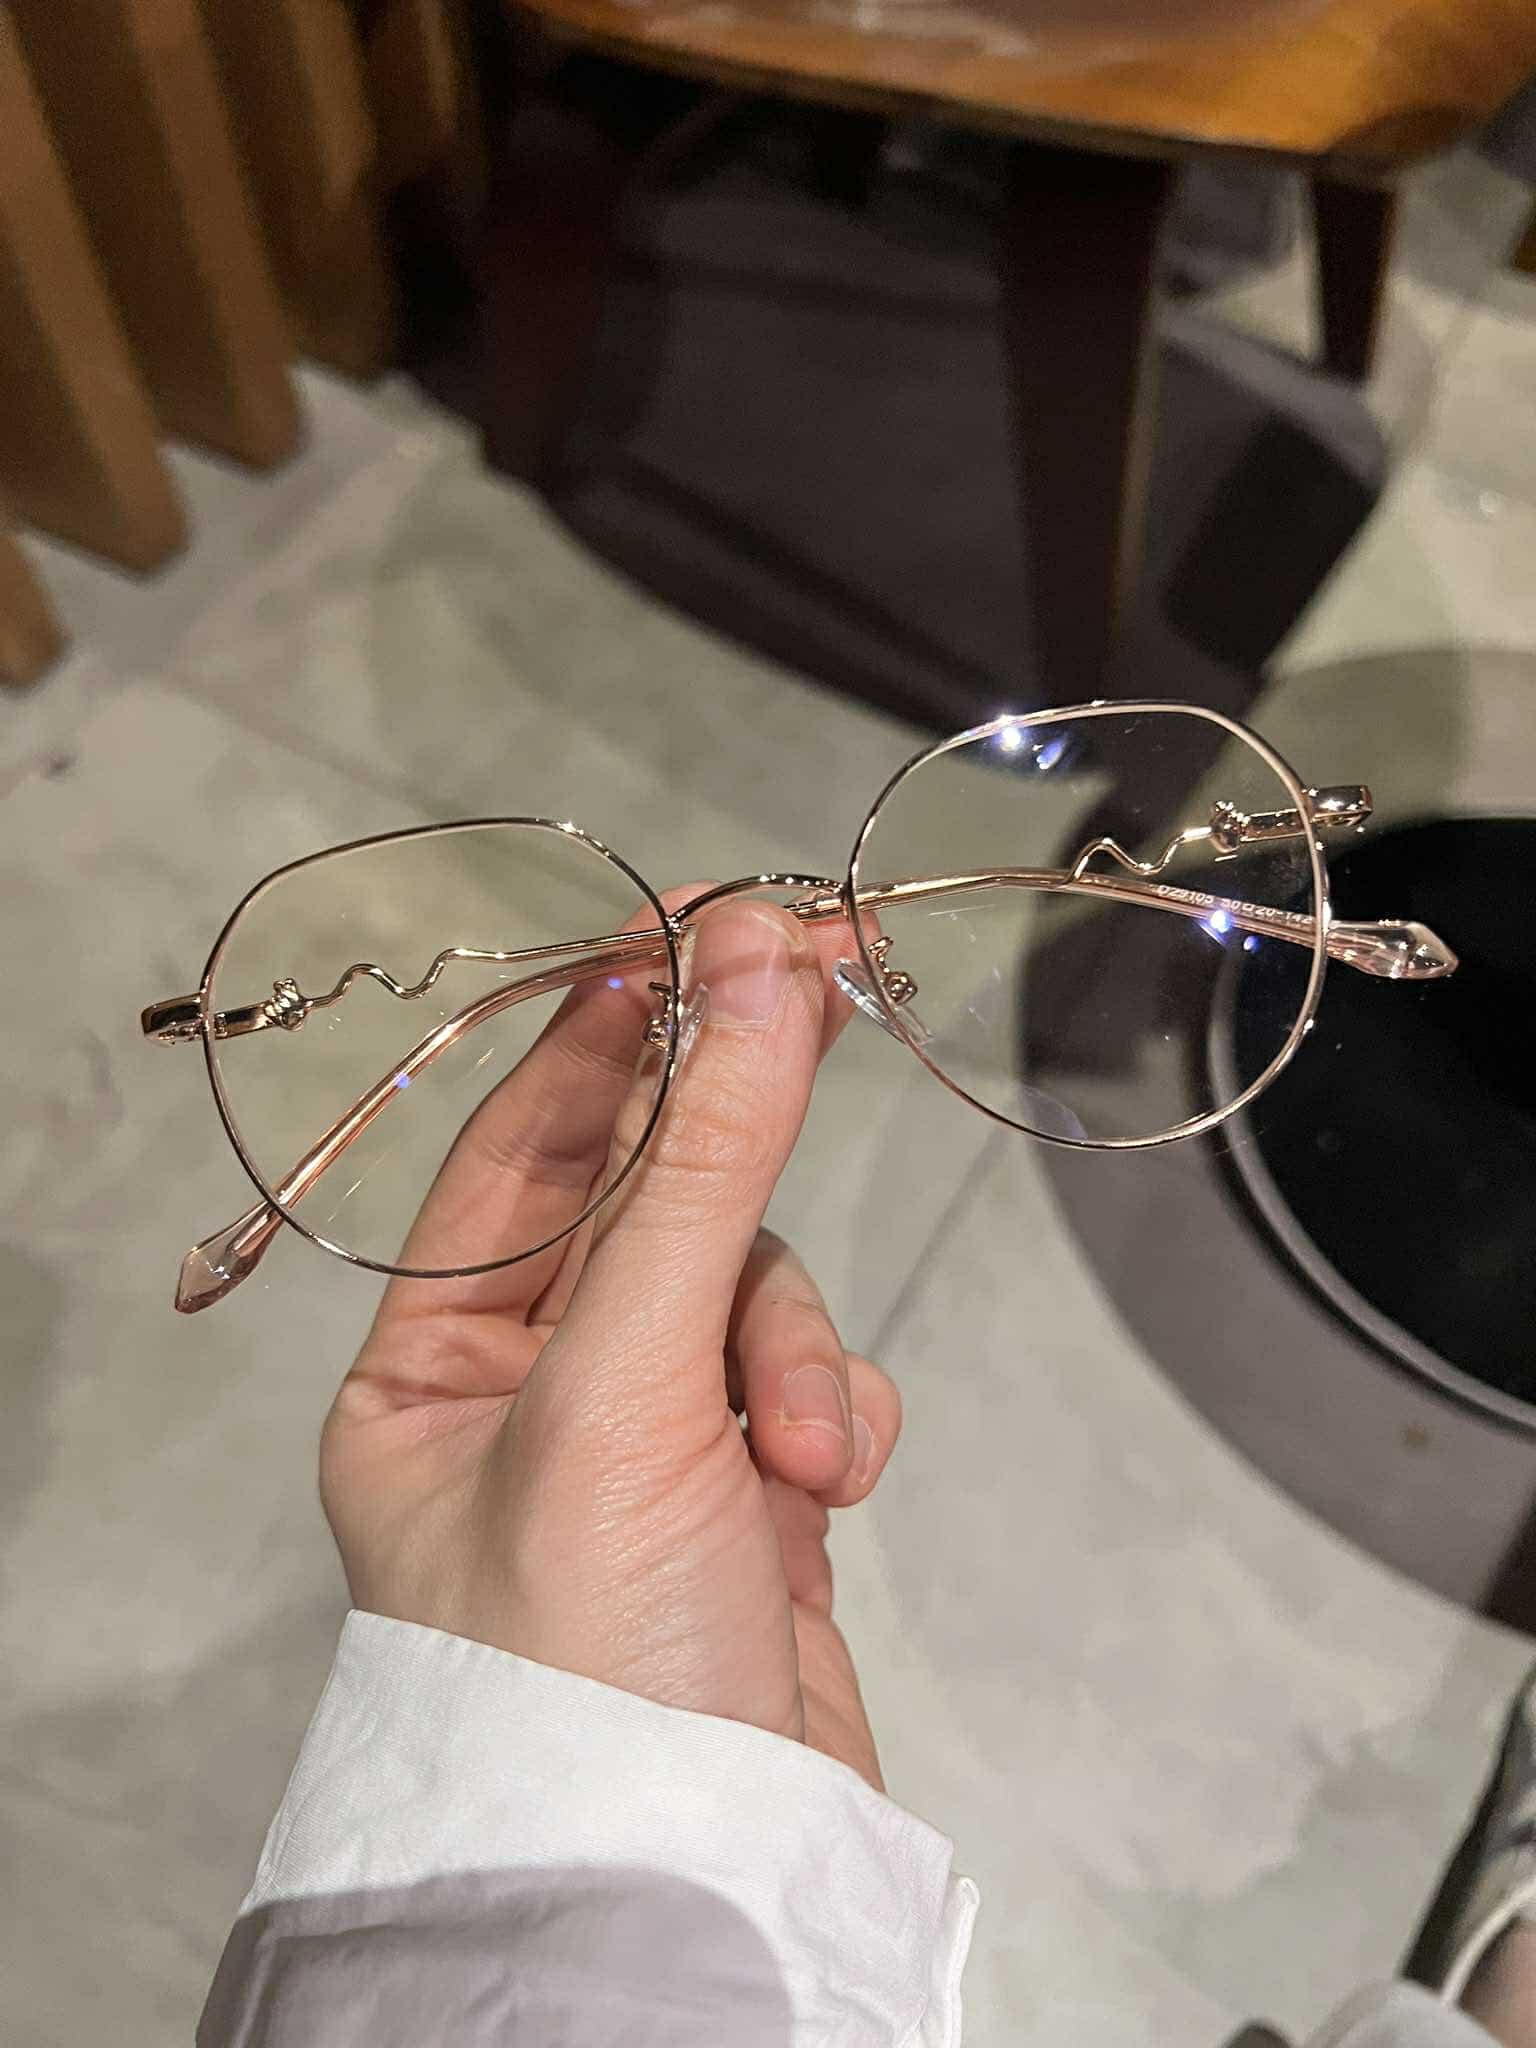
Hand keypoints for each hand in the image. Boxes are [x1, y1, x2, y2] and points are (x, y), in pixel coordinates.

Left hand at [320, 898, 902, 1788]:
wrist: (694, 1886)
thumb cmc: (587, 1650)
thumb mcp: (626, 1387)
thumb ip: (703, 1167)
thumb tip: (760, 964)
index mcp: (428, 1371)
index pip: (520, 1148)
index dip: (612, 1028)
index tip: (701, 923)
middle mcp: (528, 1397)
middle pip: (655, 1201)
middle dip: (733, 1144)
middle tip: (823, 976)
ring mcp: (647, 1447)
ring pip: (752, 1295)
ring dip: (794, 1353)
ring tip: (802, 1457)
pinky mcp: (751, 1499)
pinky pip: (807, 1387)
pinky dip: (834, 1415)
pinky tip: (829, 1489)